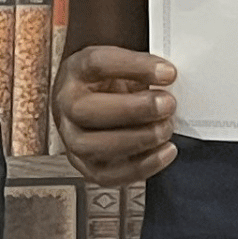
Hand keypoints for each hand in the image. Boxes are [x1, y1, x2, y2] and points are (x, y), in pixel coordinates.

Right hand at [53, 45, 178, 184]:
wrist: (95, 102)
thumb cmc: (112, 82)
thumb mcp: (124, 65)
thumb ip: (143, 68)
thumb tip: (170, 77)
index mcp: (76, 69)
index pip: (98, 64)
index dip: (134, 67)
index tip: (168, 73)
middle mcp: (67, 104)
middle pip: (86, 109)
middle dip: (133, 109)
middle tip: (167, 104)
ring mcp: (71, 137)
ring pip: (93, 145)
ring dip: (137, 139)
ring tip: (166, 128)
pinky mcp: (85, 165)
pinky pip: (107, 175)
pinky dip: (140, 167)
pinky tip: (165, 152)